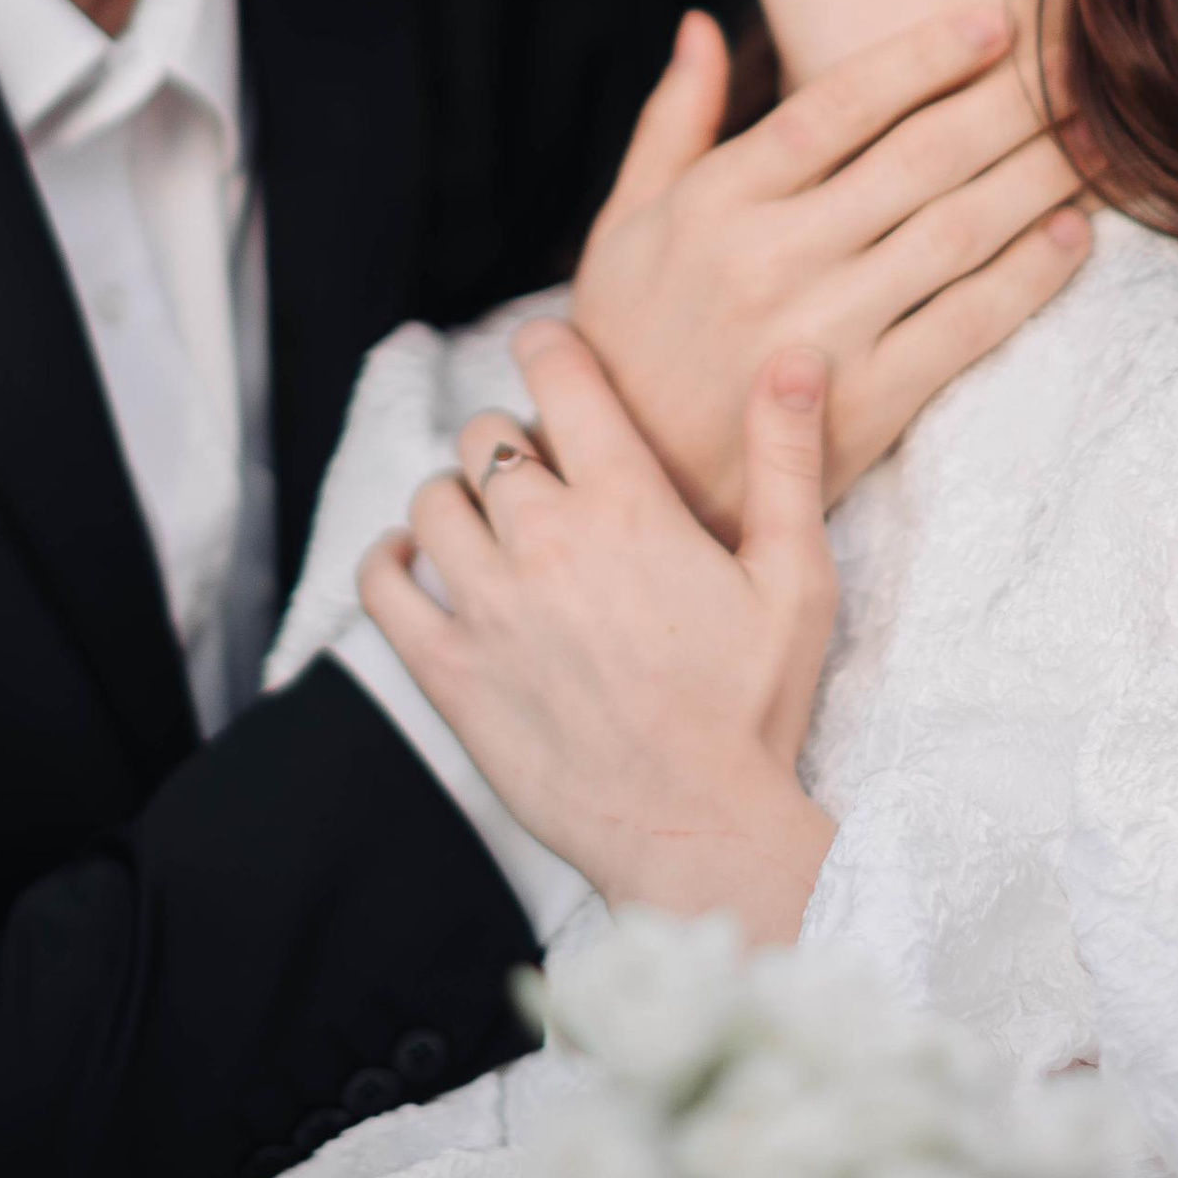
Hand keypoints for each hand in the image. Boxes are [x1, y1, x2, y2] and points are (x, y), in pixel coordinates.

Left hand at [358, 320, 835, 938]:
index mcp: (628, 508)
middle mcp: (545, 544)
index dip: (546, 346)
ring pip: (431, 500)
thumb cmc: (755, 709)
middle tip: (543, 476)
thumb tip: (795, 357)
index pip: (559, 379)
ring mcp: (487, 608)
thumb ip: (786, 460)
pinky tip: (413, 562)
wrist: (698, 831)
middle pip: (486, 438)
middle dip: (511, 440)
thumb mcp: (795, 578)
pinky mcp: (448, 673)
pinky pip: (382, 587)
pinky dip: (388, 560)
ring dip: (456, 497)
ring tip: (490, 526)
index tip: (547, 348)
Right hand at [574, 10, 1090, 540]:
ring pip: (957, 234)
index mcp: (714, 202)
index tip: (996, 23)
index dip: (923, 58)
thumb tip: (703, 24)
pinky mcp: (863, 407)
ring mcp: (821, 333)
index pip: (835, 106)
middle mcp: (769, 258)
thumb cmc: (624, 345)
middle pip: (917, 160)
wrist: (625, 490)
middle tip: (1080, 68)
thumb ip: (670, 121)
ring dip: (1041, 179)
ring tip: (1099, 140)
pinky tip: (1072, 237)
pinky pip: (966, 326)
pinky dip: (1029, 278)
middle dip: (1011, 106)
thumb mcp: (622, 226)